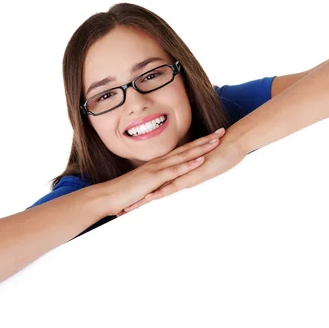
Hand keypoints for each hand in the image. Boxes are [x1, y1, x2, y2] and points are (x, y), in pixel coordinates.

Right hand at [99, 128, 226, 217]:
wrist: (107, 195)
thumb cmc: (124, 193)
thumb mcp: (145, 186)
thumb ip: (156, 184)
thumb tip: (166, 185)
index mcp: (158, 164)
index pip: (182, 151)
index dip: (198, 143)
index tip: (211, 137)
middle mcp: (159, 163)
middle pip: (186, 149)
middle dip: (205, 140)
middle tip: (221, 132)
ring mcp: (157, 169)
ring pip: (183, 156)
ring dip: (200, 148)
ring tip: (216, 142)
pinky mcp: (154, 179)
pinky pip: (174, 171)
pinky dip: (188, 165)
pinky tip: (199, 161)